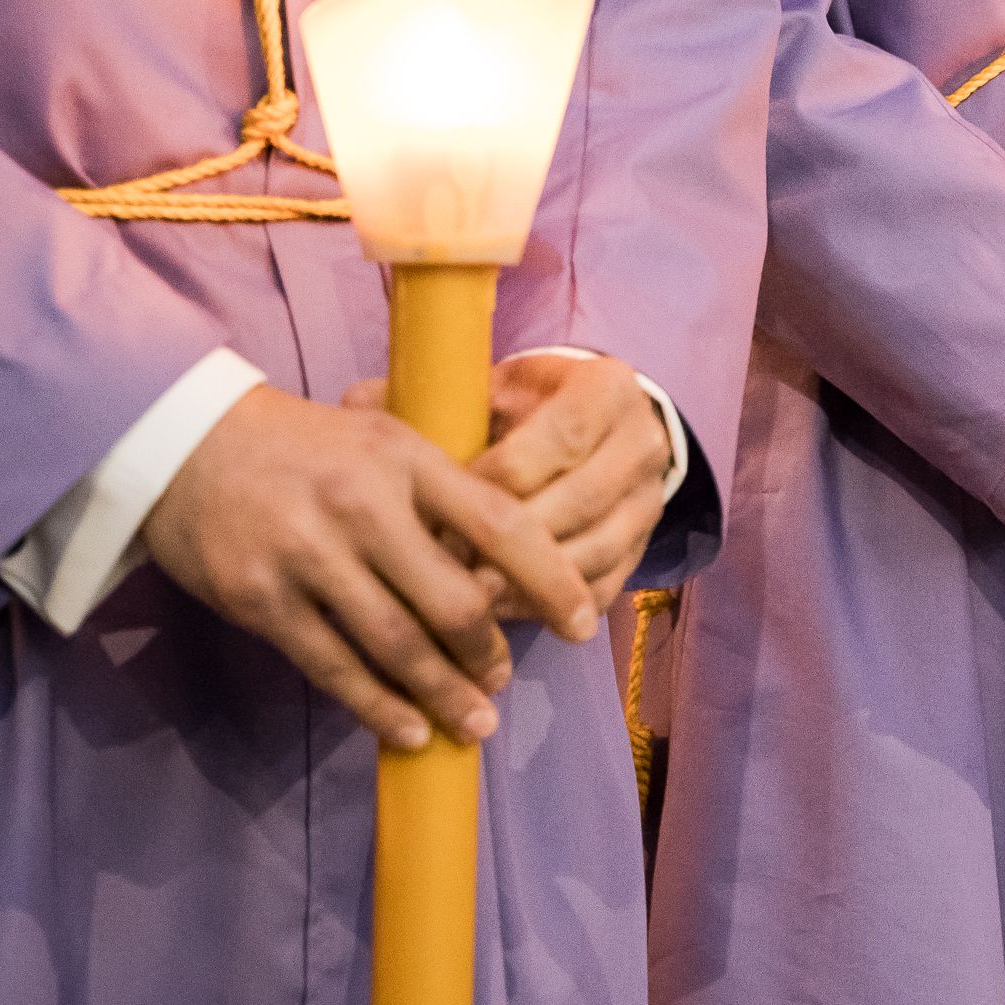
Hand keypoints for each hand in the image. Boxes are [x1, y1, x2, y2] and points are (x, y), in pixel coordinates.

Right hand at [144, 385, 598, 750]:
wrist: (184, 441)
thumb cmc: (306, 447)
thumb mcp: (383, 439)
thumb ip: (444, 492)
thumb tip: (514, 568)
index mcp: (405, 458)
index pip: (501, 525)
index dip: (551, 582)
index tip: (582, 624)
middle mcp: (361, 504)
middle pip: (453, 601)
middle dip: (489, 654)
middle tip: (503, 680)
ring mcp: (308, 554)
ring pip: (397, 645)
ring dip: (444, 694)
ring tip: (473, 723)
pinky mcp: (261, 599)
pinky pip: (334, 667)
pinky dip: (379, 707)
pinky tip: (409, 730)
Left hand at [351, 355, 675, 616]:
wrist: (592, 431)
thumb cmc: (523, 408)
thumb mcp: (488, 389)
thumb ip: (434, 399)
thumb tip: (354, 402)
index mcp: (606, 389)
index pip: (558, 438)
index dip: (498, 476)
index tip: (440, 502)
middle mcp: (643, 444)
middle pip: (580, 501)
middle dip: (510, 542)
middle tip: (446, 569)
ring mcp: (649, 502)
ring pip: (596, 551)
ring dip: (531, 583)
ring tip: (469, 603)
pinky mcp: (644, 549)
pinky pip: (604, 588)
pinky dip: (553, 606)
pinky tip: (502, 615)